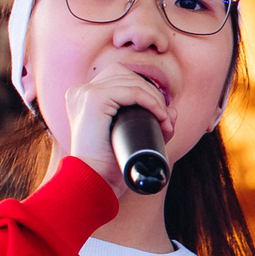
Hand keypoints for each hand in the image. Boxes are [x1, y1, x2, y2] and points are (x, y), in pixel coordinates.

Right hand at [62, 62, 174, 192]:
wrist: (93, 181)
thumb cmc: (110, 164)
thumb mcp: (134, 139)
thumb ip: (154, 124)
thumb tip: (173, 111)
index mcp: (84, 97)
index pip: (119, 77)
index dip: (145, 90)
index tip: (161, 115)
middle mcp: (81, 91)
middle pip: (126, 74)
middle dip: (152, 93)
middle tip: (165, 119)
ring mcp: (84, 94)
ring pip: (131, 81)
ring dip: (155, 99)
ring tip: (164, 121)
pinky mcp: (93, 99)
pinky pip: (131, 91)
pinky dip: (151, 102)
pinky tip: (160, 116)